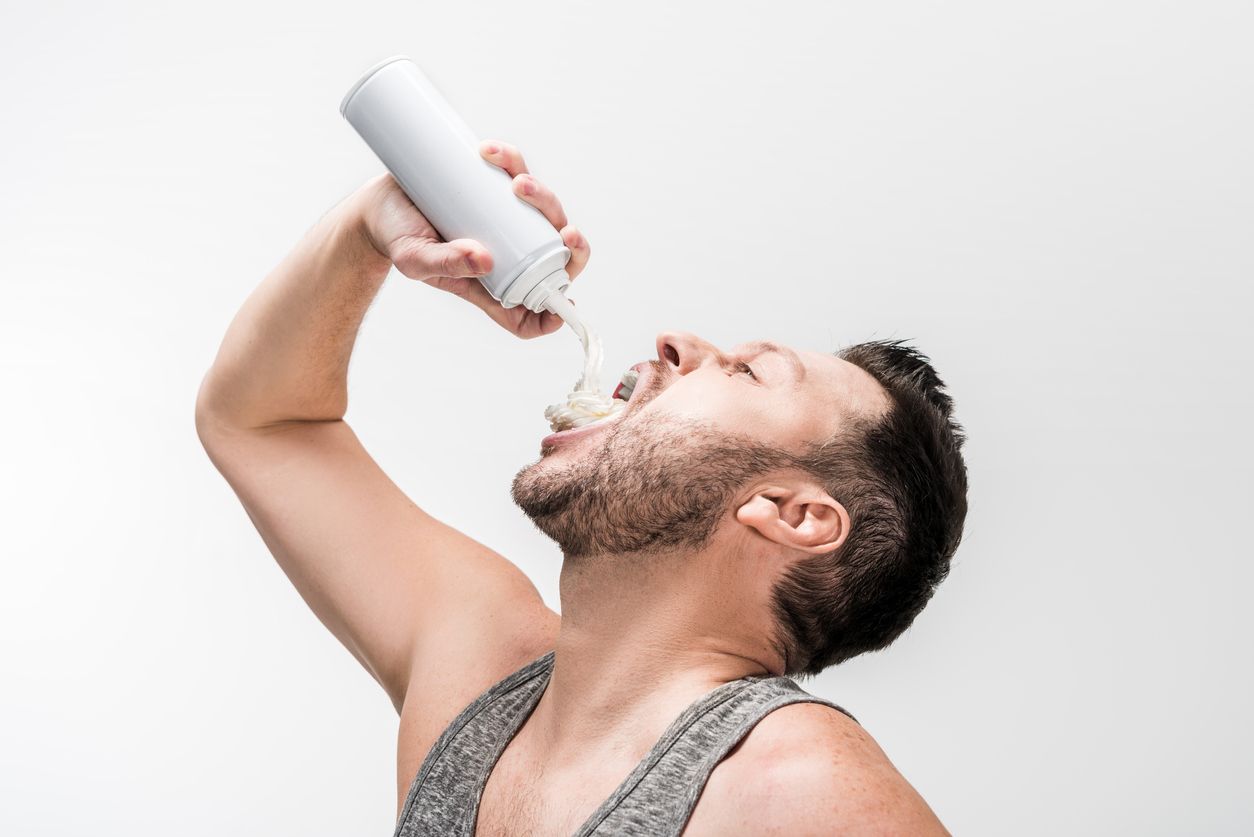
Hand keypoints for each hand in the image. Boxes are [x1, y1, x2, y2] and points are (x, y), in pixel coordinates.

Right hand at [354, 140, 590, 338]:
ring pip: (545, 213)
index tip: (562, 302)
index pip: (535, 311)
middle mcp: (507, 254)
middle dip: (573, 246)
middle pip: (555, 256)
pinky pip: (516, 172)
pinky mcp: (495, 187)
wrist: (377, 204)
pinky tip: (495, 153)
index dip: (556, 313)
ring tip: (517, 182)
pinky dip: (512, 160)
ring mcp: (505, 220)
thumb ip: (445, 264)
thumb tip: (485, 259)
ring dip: (544, 197)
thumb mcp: (415, 260)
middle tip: (566, 231)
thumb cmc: (397, 240)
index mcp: (493, 285)